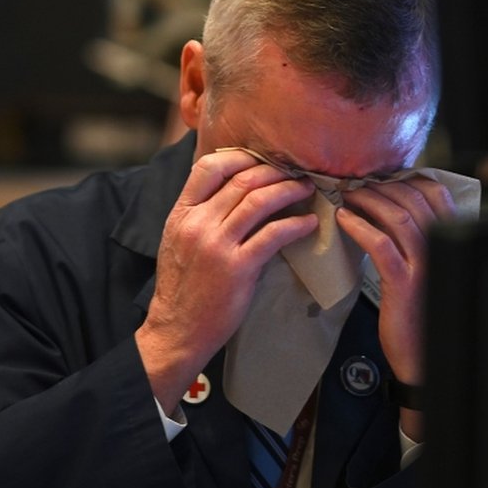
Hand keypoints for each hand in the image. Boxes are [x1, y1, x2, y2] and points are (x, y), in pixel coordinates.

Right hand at [136, 150, 317, 409]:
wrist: (177, 331)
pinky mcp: (238, 268)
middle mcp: (198, 224)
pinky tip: (309, 223)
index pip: (208, 167)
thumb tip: (233, 190)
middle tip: (296, 172)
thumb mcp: (180, 241)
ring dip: (289, 190)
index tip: (264, 159)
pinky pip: (273, 235)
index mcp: (181, 214)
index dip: (240, 157)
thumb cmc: (183, 287)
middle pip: (241, 180)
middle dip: (274, 171)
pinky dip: (296, 224)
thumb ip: (201, 214)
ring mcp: (217, 245)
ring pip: (259, 201)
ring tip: (306, 189)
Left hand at [336, 177, 455, 438]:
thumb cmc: (422, 313)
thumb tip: (391, 207)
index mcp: (448, 242)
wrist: (424, 358)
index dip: (407, 178)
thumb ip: (417, 240)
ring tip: (347, 195)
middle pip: (414, 199)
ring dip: (369, 199)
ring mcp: (425, 265)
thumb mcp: (426, 270)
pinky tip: (343, 220)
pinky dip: (360, 226)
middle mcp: (441, 249)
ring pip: (398, 216)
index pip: (436, 193)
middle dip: (382, 184)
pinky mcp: (404, 284)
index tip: (381, 175)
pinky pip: (381, 244)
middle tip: (355, 181)